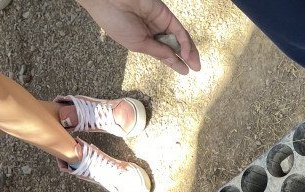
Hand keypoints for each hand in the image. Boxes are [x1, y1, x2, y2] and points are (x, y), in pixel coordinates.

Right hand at [77, 0, 200, 74]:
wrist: (108, 2)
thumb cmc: (116, 23)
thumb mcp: (138, 44)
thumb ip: (158, 52)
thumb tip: (174, 60)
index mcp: (143, 39)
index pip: (163, 52)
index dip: (175, 62)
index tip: (185, 71)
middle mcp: (153, 31)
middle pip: (174, 45)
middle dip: (186, 57)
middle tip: (196, 69)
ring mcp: (160, 22)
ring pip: (179, 37)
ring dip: (189, 51)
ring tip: (195, 65)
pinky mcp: (165, 14)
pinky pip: (178, 29)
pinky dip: (184, 42)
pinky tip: (187, 54)